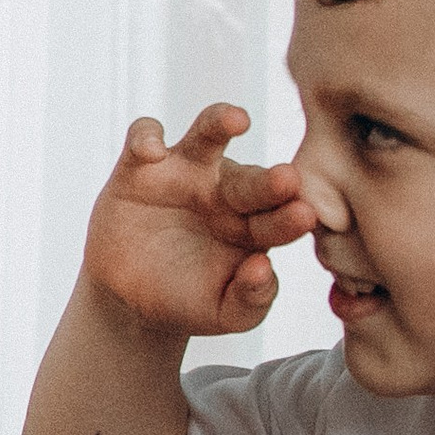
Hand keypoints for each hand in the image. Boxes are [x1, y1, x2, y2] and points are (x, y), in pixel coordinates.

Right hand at [82, 106, 316, 338]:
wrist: (130, 298)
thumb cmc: (188, 300)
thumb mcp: (225, 314)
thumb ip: (251, 299)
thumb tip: (263, 268)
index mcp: (254, 226)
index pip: (278, 217)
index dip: (290, 217)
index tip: (305, 218)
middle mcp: (225, 192)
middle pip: (251, 177)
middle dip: (269, 180)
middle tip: (287, 180)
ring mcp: (184, 174)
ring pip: (206, 134)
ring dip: (221, 121)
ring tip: (237, 120)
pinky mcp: (140, 166)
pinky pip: (144, 136)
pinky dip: (147, 136)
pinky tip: (153, 152)